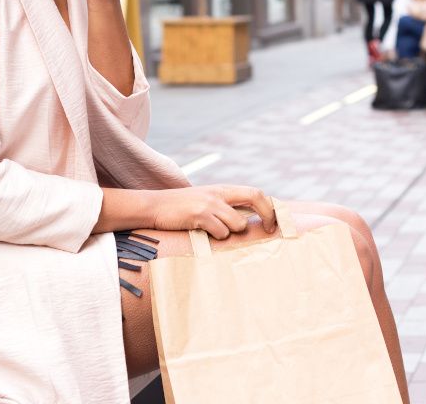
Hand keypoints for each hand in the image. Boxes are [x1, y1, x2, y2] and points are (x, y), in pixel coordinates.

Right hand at [150, 185, 277, 239]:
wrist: (153, 206)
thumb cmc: (180, 208)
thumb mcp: (205, 200)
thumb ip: (224, 206)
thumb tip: (247, 221)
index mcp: (223, 189)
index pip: (255, 192)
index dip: (269, 207)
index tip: (272, 223)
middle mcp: (219, 193)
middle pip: (256, 197)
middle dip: (267, 215)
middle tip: (269, 230)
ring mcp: (210, 203)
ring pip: (238, 223)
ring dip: (232, 232)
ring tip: (215, 232)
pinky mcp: (200, 215)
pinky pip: (221, 232)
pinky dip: (217, 237)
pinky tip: (203, 233)